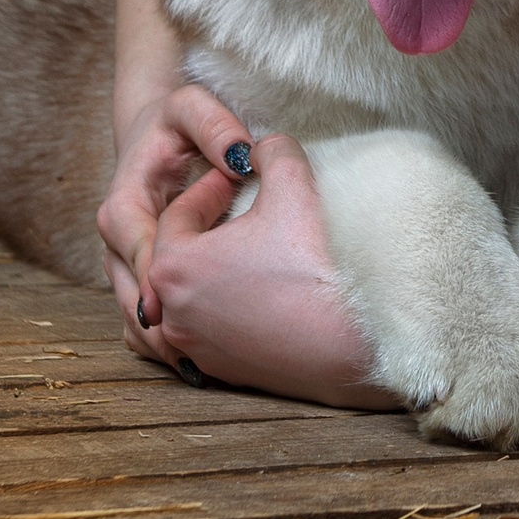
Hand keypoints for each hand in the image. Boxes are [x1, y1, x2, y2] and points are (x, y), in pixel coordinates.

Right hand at [97, 83, 251, 340]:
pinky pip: (146, 329)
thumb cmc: (177, 124)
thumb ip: (214, 124)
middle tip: (202, 356)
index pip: (141, 252)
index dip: (164, 279)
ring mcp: (126, 270)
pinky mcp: (140, 285)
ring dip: (166, 347)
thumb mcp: (191, 107)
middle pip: (132, 300)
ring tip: (204, 368)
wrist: (157, 138)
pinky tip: (202, 364)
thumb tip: (242, 154)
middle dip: (165, 329)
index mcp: (123, 208)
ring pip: (136, 323)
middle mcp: (117, 246)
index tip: (188, 305)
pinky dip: (168, 347)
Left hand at [139, 135, 395, 408]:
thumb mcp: (294, 186)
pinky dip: (206, 311)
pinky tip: (242, 294)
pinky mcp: (215, 372)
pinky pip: (194, 333)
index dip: (212, 188)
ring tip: (236, 252)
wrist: (349, 346)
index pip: (180, 212)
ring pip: (177, 297)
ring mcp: (190, 347)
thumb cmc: (315, 266)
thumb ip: (271, 150)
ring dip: (199, 272)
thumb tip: (261, 146)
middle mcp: (169, 312)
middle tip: (237, 209)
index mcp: (174, 265)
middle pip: (173, 255)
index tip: (241, 178)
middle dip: (202, 228)